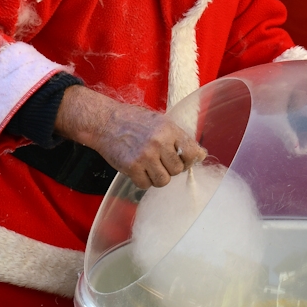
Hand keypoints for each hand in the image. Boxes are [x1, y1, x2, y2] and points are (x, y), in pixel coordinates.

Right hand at [55, 86, 205, 188]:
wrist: (105, 122)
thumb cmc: (134, 121)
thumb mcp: (160, 122)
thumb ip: (180, 138)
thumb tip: (201, 156)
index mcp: (169, 129)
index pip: (192, 153)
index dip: (189, 160)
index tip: (183, 160)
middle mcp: (159, 142)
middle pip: (178, 170)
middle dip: (171, 169)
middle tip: (160, 161)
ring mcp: (145, 156)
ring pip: (164, 180)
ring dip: (158, 177)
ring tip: (150, 167)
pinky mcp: (131, 167)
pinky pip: (146, 185)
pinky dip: (143, 181)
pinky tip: (138, 169)